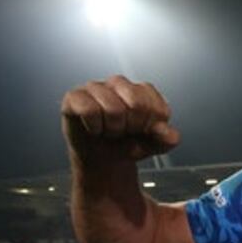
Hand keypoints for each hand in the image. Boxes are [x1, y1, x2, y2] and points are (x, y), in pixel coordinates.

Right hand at [61, 75, 177, 162]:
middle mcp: (119, 83)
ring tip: (109, 131)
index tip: (142, 131)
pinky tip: (94, 129)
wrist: (102, 159)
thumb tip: (167, 132)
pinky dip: (95, 127)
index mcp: (143, 90)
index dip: (150, 127)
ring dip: (113, 129)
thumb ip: (167, 139)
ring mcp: (96, 87)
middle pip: (136, 103)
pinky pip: (89, 109)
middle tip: (124, 131)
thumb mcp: (154, 146)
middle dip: (132, 127)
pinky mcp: (74, 96)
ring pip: (113, 108)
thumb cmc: (129, 145)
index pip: (157, 107)